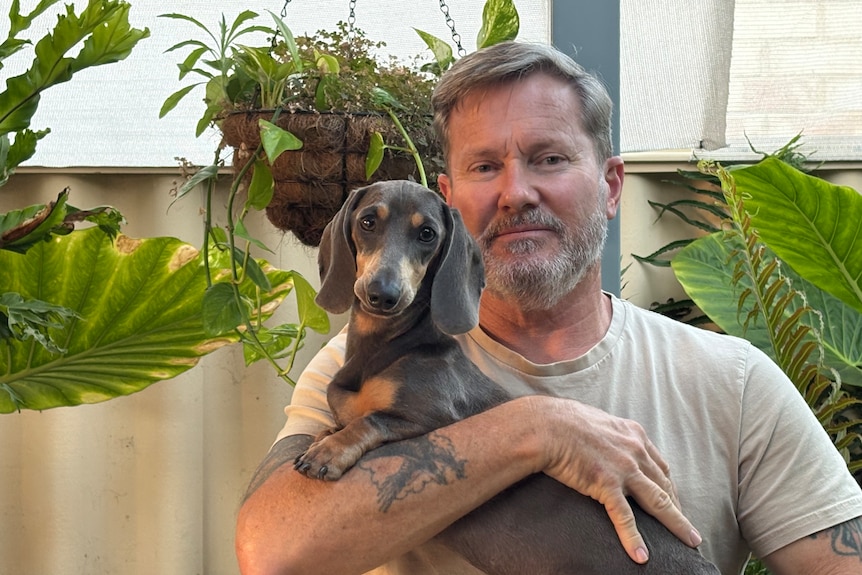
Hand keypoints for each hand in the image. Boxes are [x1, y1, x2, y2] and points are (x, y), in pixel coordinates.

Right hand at [527, 396, 701, 563]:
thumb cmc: (564, 421)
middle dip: (679, 508)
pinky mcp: (606, 483)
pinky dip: (633, 537)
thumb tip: (608, 442)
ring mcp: (623, 468)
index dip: (669, 487)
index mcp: (634, 435)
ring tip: (688, 542)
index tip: (675, 502)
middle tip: (687, 529)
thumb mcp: (598, 422)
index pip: (659, 466)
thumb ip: (611, 435)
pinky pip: (624, 516)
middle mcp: (635, 451)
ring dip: (676, 524)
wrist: (546, 425)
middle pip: (665, 485)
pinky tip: (641, 555)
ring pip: (657, 502)